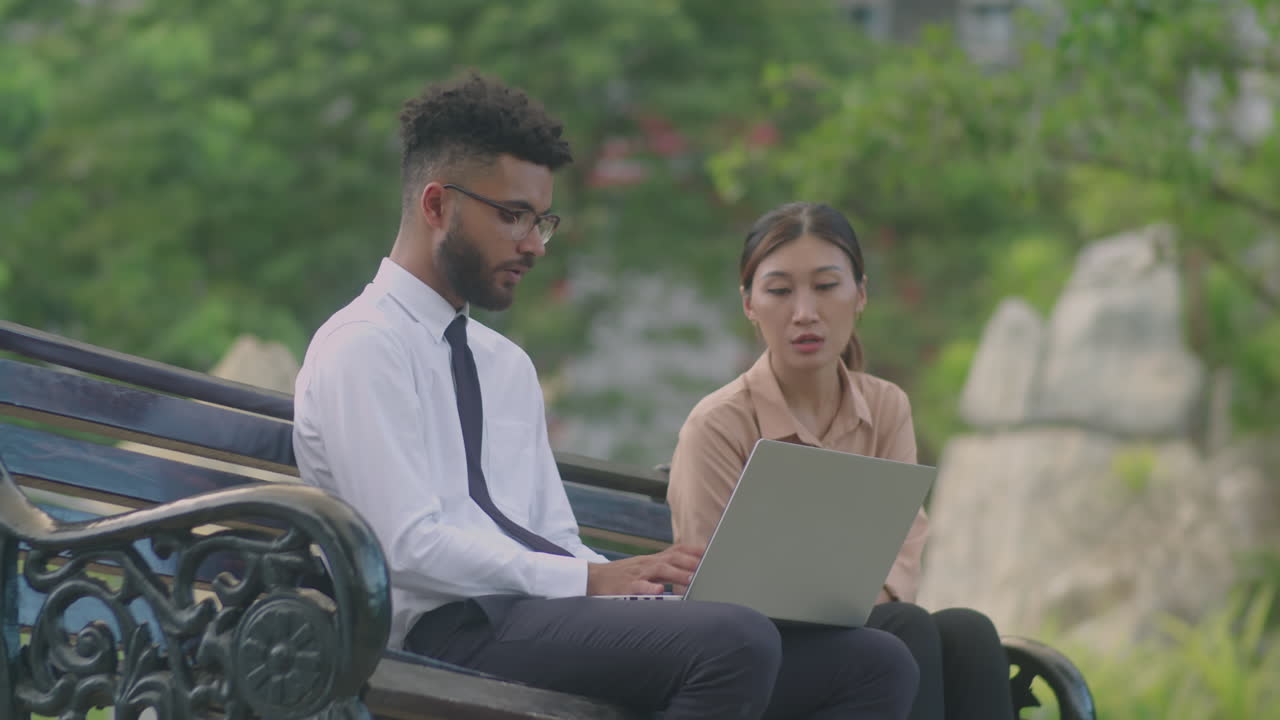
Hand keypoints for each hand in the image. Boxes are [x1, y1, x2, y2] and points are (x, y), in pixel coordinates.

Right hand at [586, 544, 703, 595]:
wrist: (592, 579)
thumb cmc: (621, 577)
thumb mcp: (644, 569)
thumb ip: (664, 570)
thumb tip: (687, 573)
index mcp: (652, 560)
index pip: (676, 550)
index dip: (694, 551)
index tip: (712, 552)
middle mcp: (647, 563)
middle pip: (672, 558)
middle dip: (691, 562)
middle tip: (708, 567)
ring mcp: (637, 574)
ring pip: (659, 570)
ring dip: (677, 574)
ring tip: (691, 579)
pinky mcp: (625, 587)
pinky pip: (638, 586)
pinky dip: (649, 587)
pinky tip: (659, 590)